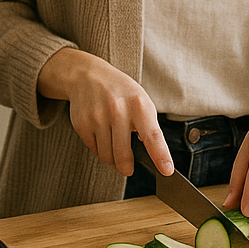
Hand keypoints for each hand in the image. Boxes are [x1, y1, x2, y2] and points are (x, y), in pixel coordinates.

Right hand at [38, 48, 172, 177]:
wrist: (87, 76)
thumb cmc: (120, 91)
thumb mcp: (141, 101)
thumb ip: (148, 126)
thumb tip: (155, 157)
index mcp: (138, 105)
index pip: (152, 136)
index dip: (160, 156)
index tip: (166, 171)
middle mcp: (117, 110)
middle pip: (123, 155)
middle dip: (127, 167)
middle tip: (128, 168)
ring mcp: (97, 117)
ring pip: (107, 156)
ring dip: (112, 157)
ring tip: (113, 144)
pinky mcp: (82, 124)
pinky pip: (93, 150)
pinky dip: (99, 148)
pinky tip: (101, 134)